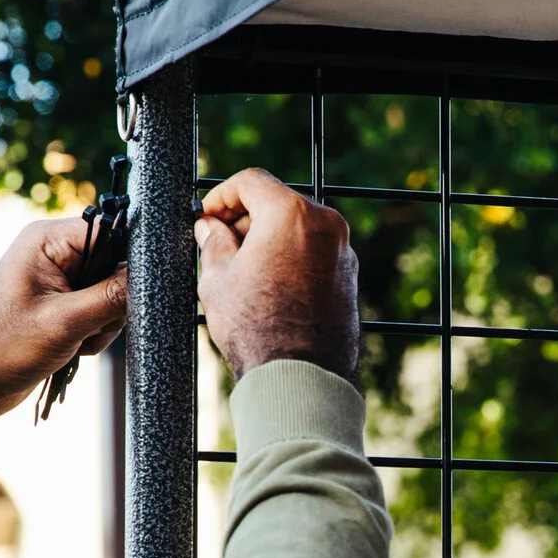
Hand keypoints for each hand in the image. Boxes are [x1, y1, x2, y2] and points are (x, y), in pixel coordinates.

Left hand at [0, 218, 127, 422]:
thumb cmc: (3, 346)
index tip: (131, 293)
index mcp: (47, 240)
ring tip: (77, 340)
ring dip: (104, 323)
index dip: (127, 262)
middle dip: (112, 302)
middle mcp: (53, 253)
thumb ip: (112, 296)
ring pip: (110, 294)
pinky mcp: (61, 304)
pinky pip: (98, 312)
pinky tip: (75, 346)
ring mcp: (57, 280)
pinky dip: (95, 332)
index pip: (109, 232)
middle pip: (113, 266)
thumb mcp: (66, 321)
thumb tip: (148, 277)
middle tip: (90, 326)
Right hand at [194, 169, 359, 383]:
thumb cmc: (256, 327)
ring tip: (241, 269)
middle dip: (245, 218)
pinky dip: (291, 257)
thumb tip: (210, 227)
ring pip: (298, 228)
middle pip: (278, 202)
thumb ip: (213, 242)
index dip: (221, 195)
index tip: (207, 216)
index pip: (251, 181)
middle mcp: (326, 225)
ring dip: (268, 239)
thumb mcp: (217, 279)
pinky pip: (314, 253)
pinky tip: (269, 284)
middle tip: (219, 243)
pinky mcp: (350, 277)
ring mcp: (343, 252)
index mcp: (292, 213)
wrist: (301, 376)